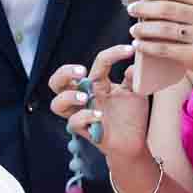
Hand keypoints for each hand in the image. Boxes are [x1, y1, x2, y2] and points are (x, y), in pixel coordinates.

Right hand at [48, 46, 150, 162]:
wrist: (135, 142)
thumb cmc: (131, 116)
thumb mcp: (136, 93)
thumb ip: (134, 79)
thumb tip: (132, 66)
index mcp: (98, 84)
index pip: (98, 62)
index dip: (113, 53)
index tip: (129, 50)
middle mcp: (85, 97)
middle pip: (58, 82)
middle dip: (65, 73)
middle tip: (82, 72)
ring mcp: (82, 114)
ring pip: (57, 104)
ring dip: (68, 97)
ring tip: (84, 97)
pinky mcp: (85, 130)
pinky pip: (73, 123)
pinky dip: (84, 117)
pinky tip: (99, 117)